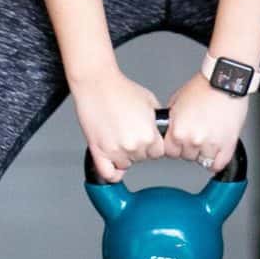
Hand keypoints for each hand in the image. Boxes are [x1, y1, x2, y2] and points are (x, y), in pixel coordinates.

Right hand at [71, 69, 165, 183]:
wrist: (97, 84)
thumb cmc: (121, 89)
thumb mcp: (150, 102)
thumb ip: (157, 122)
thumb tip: (161, 132)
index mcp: (149, 135)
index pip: (158, 152)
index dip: (153, 143)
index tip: (146, 136)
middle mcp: (133, 145)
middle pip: (142, 158)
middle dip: (138, 147)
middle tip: (129, 131)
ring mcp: (115, 150)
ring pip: (126, 165)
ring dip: (124, 155)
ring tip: (118, 138)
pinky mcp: (98, 151)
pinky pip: (108, 174)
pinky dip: (111, 172)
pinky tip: (112, 161)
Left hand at [164, 69, 246, 173]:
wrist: (224, 81)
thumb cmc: (203, 87)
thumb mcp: (176, 101)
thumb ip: (172, 121)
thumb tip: (168, 131)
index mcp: (178, 131)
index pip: (170, 152)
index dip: (175, 145)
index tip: (180, 141)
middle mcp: (193, 140)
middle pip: (186, 156)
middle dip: (190, 147)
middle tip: (197, 132)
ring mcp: (211, 144)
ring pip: (203, 161)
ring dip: (205, 152)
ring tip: (208, 136)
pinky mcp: (228, 145)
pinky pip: (218, 164)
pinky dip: (217, 160)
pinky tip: (216, 149)